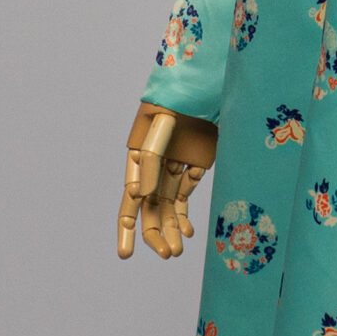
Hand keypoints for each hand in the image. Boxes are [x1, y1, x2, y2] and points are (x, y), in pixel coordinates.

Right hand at [117, 105, 216, 260]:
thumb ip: (152, 156)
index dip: (126, 227)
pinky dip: (186, 215)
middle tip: (166, 255)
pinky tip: (188, 233)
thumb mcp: (162, 123)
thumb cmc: (180, 95)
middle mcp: (153, 164)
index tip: (127, 254)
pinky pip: (186, 194)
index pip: (130, 199)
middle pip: (150, 208)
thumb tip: (140, 195)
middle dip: (154, 233)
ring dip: (171, 229)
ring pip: (169, 206)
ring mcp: (175, 165)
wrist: (210, 79)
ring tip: (176, 253)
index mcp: (137, 154)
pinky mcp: (196, 163)